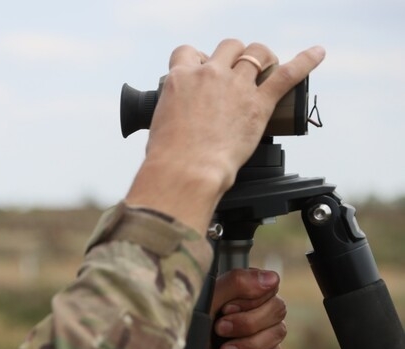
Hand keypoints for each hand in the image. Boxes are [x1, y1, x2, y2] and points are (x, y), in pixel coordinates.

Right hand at [126, 39, 325, 233]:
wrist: (185, 171)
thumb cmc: (168, 156)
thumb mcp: (161, 122)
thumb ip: (174, 109)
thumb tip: (181, 116)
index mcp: (181, 78)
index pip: (188, 52)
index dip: (197, 60)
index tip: (201, 70)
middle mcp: (210, 74)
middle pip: (228, 46)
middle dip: (233, 56)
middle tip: (235, 73)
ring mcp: (236, 86)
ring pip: (256, 53)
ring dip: (262, 57)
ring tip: (266, 67)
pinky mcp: (259, 103)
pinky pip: (287, 74)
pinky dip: (306, 61)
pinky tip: (317, 53)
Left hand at [200, 268, 286, 348]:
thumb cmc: (182, 331)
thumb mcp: (205, 302)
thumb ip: (235, 283)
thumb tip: (271, 278)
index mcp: (238, 288)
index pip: (270, 283)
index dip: (251, 299)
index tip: (225, 309)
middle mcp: (251, 306)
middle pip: (278, 308)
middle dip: (247, 323)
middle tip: (219, 330)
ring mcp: (257, 330)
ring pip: (278, 331)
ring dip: (249, 345)